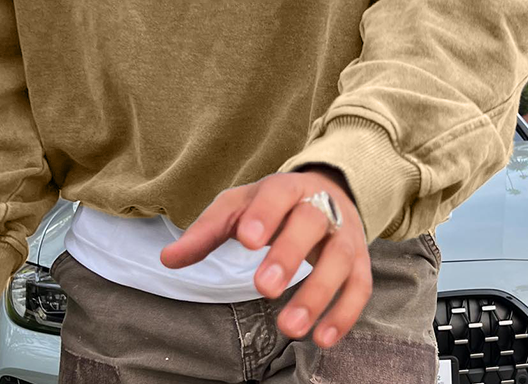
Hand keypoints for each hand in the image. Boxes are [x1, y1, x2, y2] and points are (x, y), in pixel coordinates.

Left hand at [160, 169, 371, 348]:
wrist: (328, 191)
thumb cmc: (273, 205)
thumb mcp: (239, 207)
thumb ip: (207, 231)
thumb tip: (168, 259)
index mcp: (286, 188)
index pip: (276, 195)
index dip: (263, 215)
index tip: (246, 240)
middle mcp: (320, 206)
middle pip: (311, 223)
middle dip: (288, 254)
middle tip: (263, 288)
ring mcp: (344, 234)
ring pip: (340, 259)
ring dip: (318, 293)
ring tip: (288, 327)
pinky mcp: (360, 262)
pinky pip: (360, 287)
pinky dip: (345, 314)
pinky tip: (322, 339)